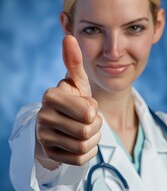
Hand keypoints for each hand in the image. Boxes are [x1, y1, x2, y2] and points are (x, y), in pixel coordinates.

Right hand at [35, 35, 101, 166]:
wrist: (59, 123)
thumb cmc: (72, 100)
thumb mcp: (77, 82)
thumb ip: (74, 61)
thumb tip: (69, 36)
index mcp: (51, 96)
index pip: (89, 111)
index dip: (93, 109)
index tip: (85, 105)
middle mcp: (44, 116)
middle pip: (88, 130)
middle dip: (95, 124)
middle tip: (86, 118)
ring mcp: (44, 137)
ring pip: (85, 145)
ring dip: (93, 137)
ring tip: (83, 128)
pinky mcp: (50, 153)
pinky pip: (80, 158)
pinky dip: (88, 151)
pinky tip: (80, 141)